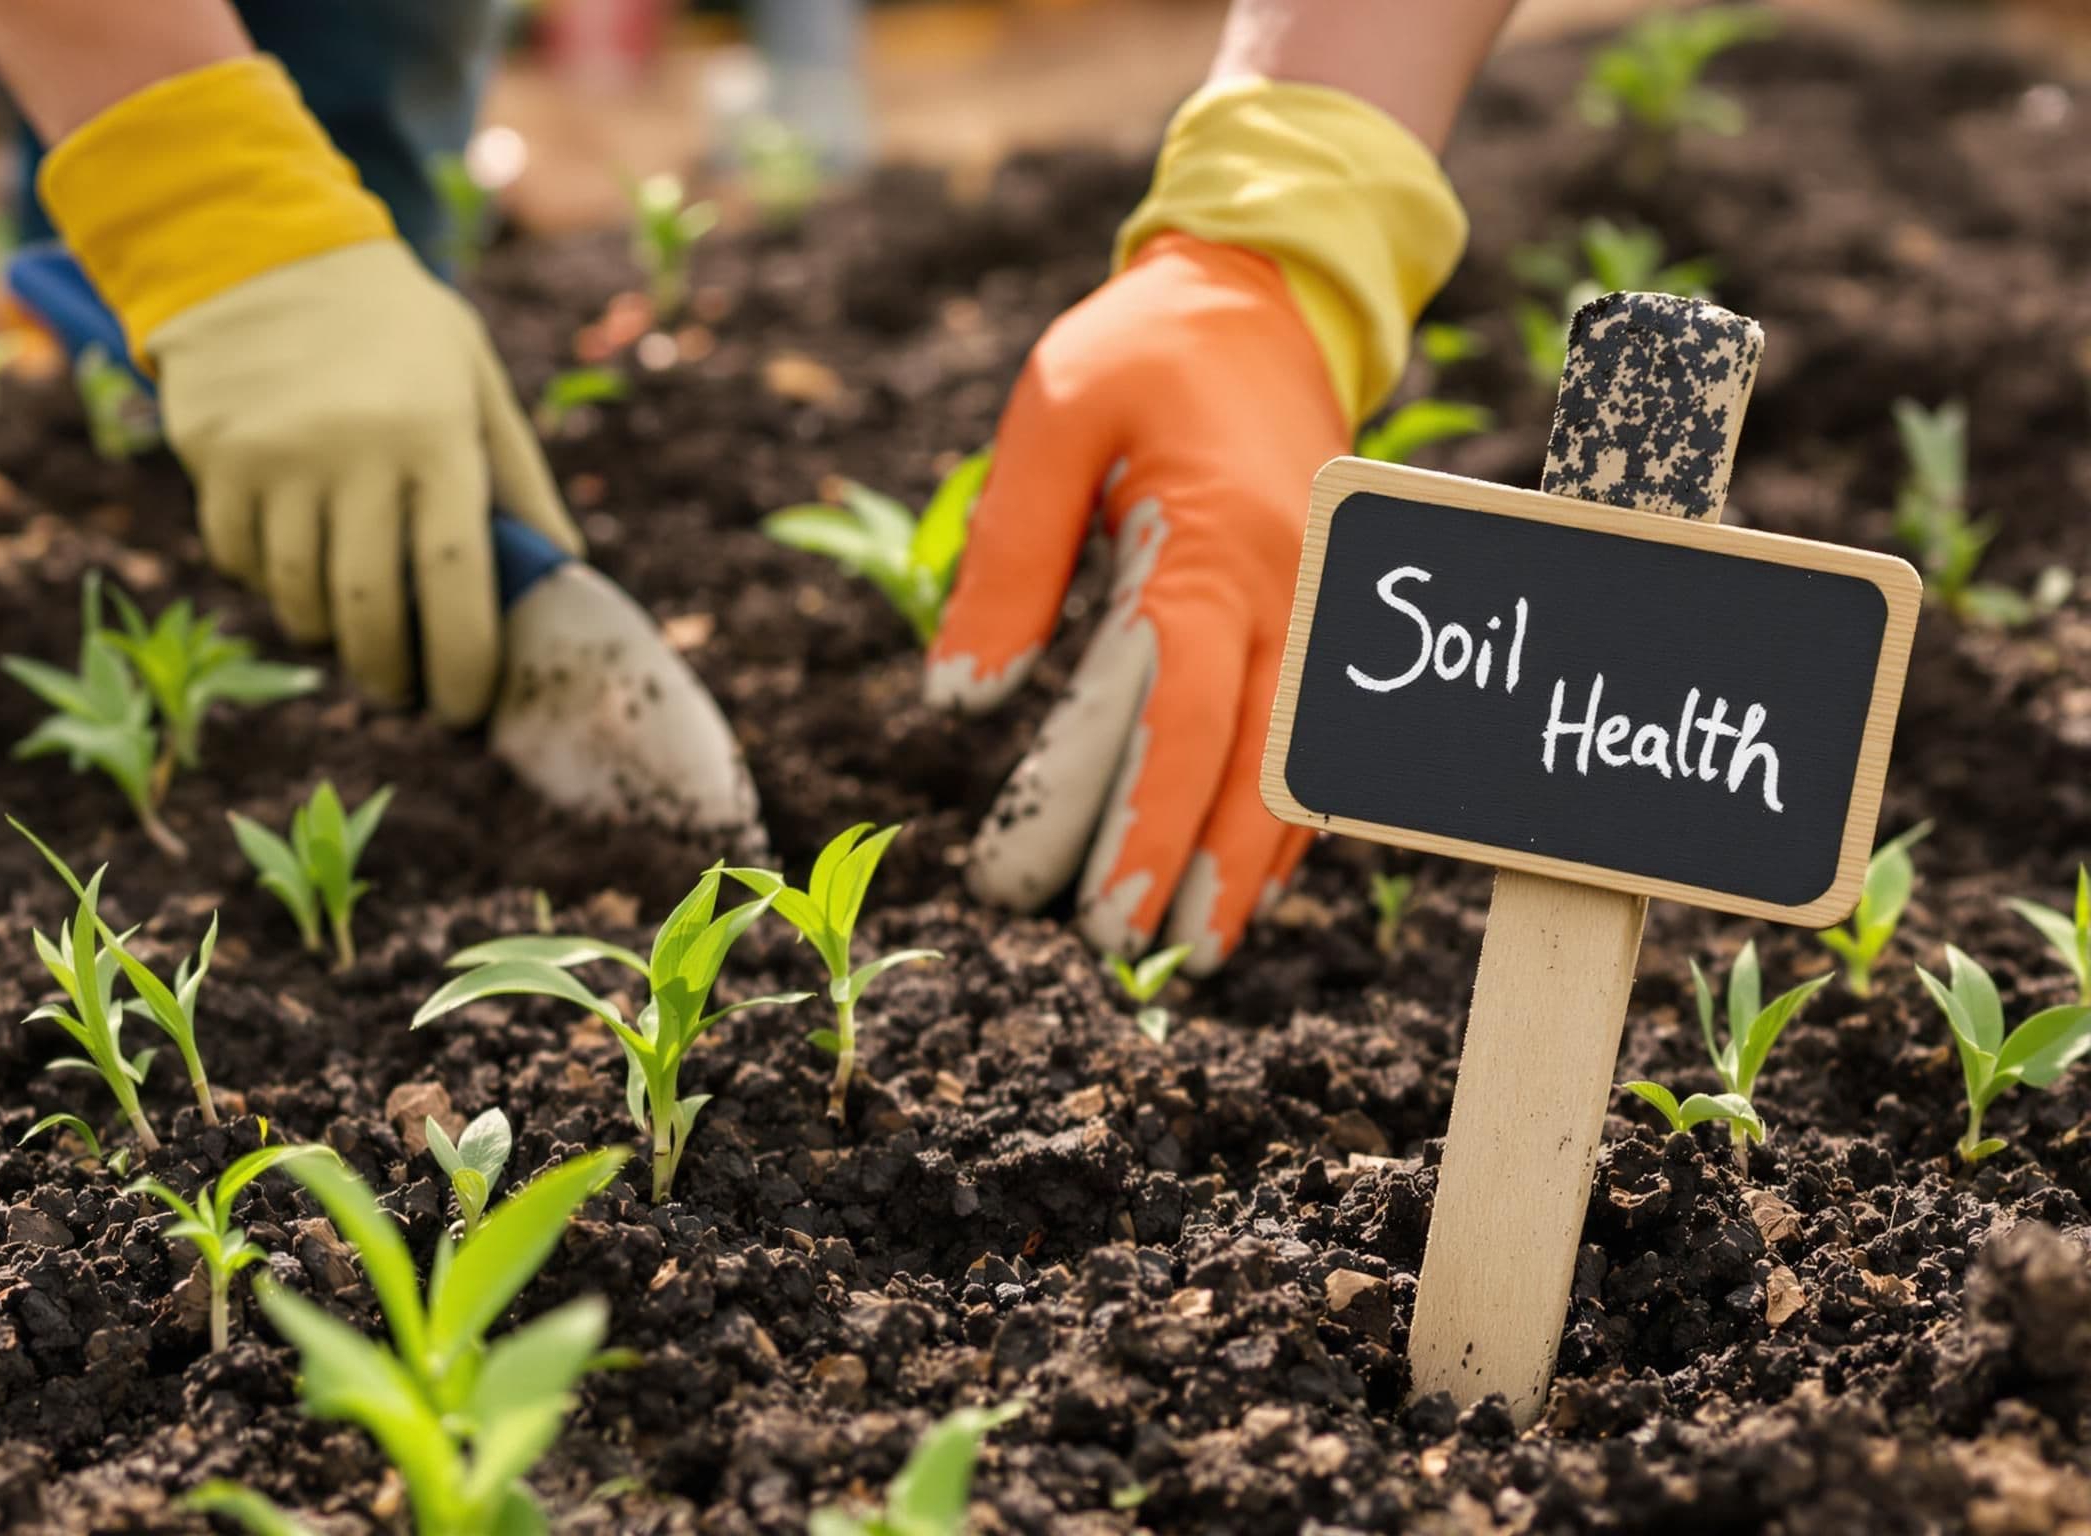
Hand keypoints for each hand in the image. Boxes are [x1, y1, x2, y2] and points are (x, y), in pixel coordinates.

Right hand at [150, 240, 578, 725]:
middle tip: (408, 692)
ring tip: (356, 633)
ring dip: (332, 636)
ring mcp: (277, 458)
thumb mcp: (474, 381)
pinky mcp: (216, 459)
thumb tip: (559, 575)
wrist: (264, 249)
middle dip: (393, 674)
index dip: (464, 661)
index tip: (467, 707)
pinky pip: (242, 562)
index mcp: (435, 435)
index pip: (456, 579)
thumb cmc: (394, 328)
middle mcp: (354, 451)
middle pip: (372, 611)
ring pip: (301, 599)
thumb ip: (517, 480)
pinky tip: (295, 565)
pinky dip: (270, 584)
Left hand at [926, 232, 1346, 970]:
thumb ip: (1007, 564)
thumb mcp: (1046, 422)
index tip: (1098, 909)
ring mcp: (1329, 599)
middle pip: (1258, 760)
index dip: (1144, 821)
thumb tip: (962, 703)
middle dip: (1204, 869)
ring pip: (1306, 758)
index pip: (1180, 712)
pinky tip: (1249, 869)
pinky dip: (1290, 804)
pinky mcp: (1334, 606)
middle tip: (1142, 959)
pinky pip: (1324, 726)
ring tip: (1197, 947)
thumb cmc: (1138, 351)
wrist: (1263, 291)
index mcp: (1218, 541)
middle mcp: (1294, 583)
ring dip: (1255, 858)